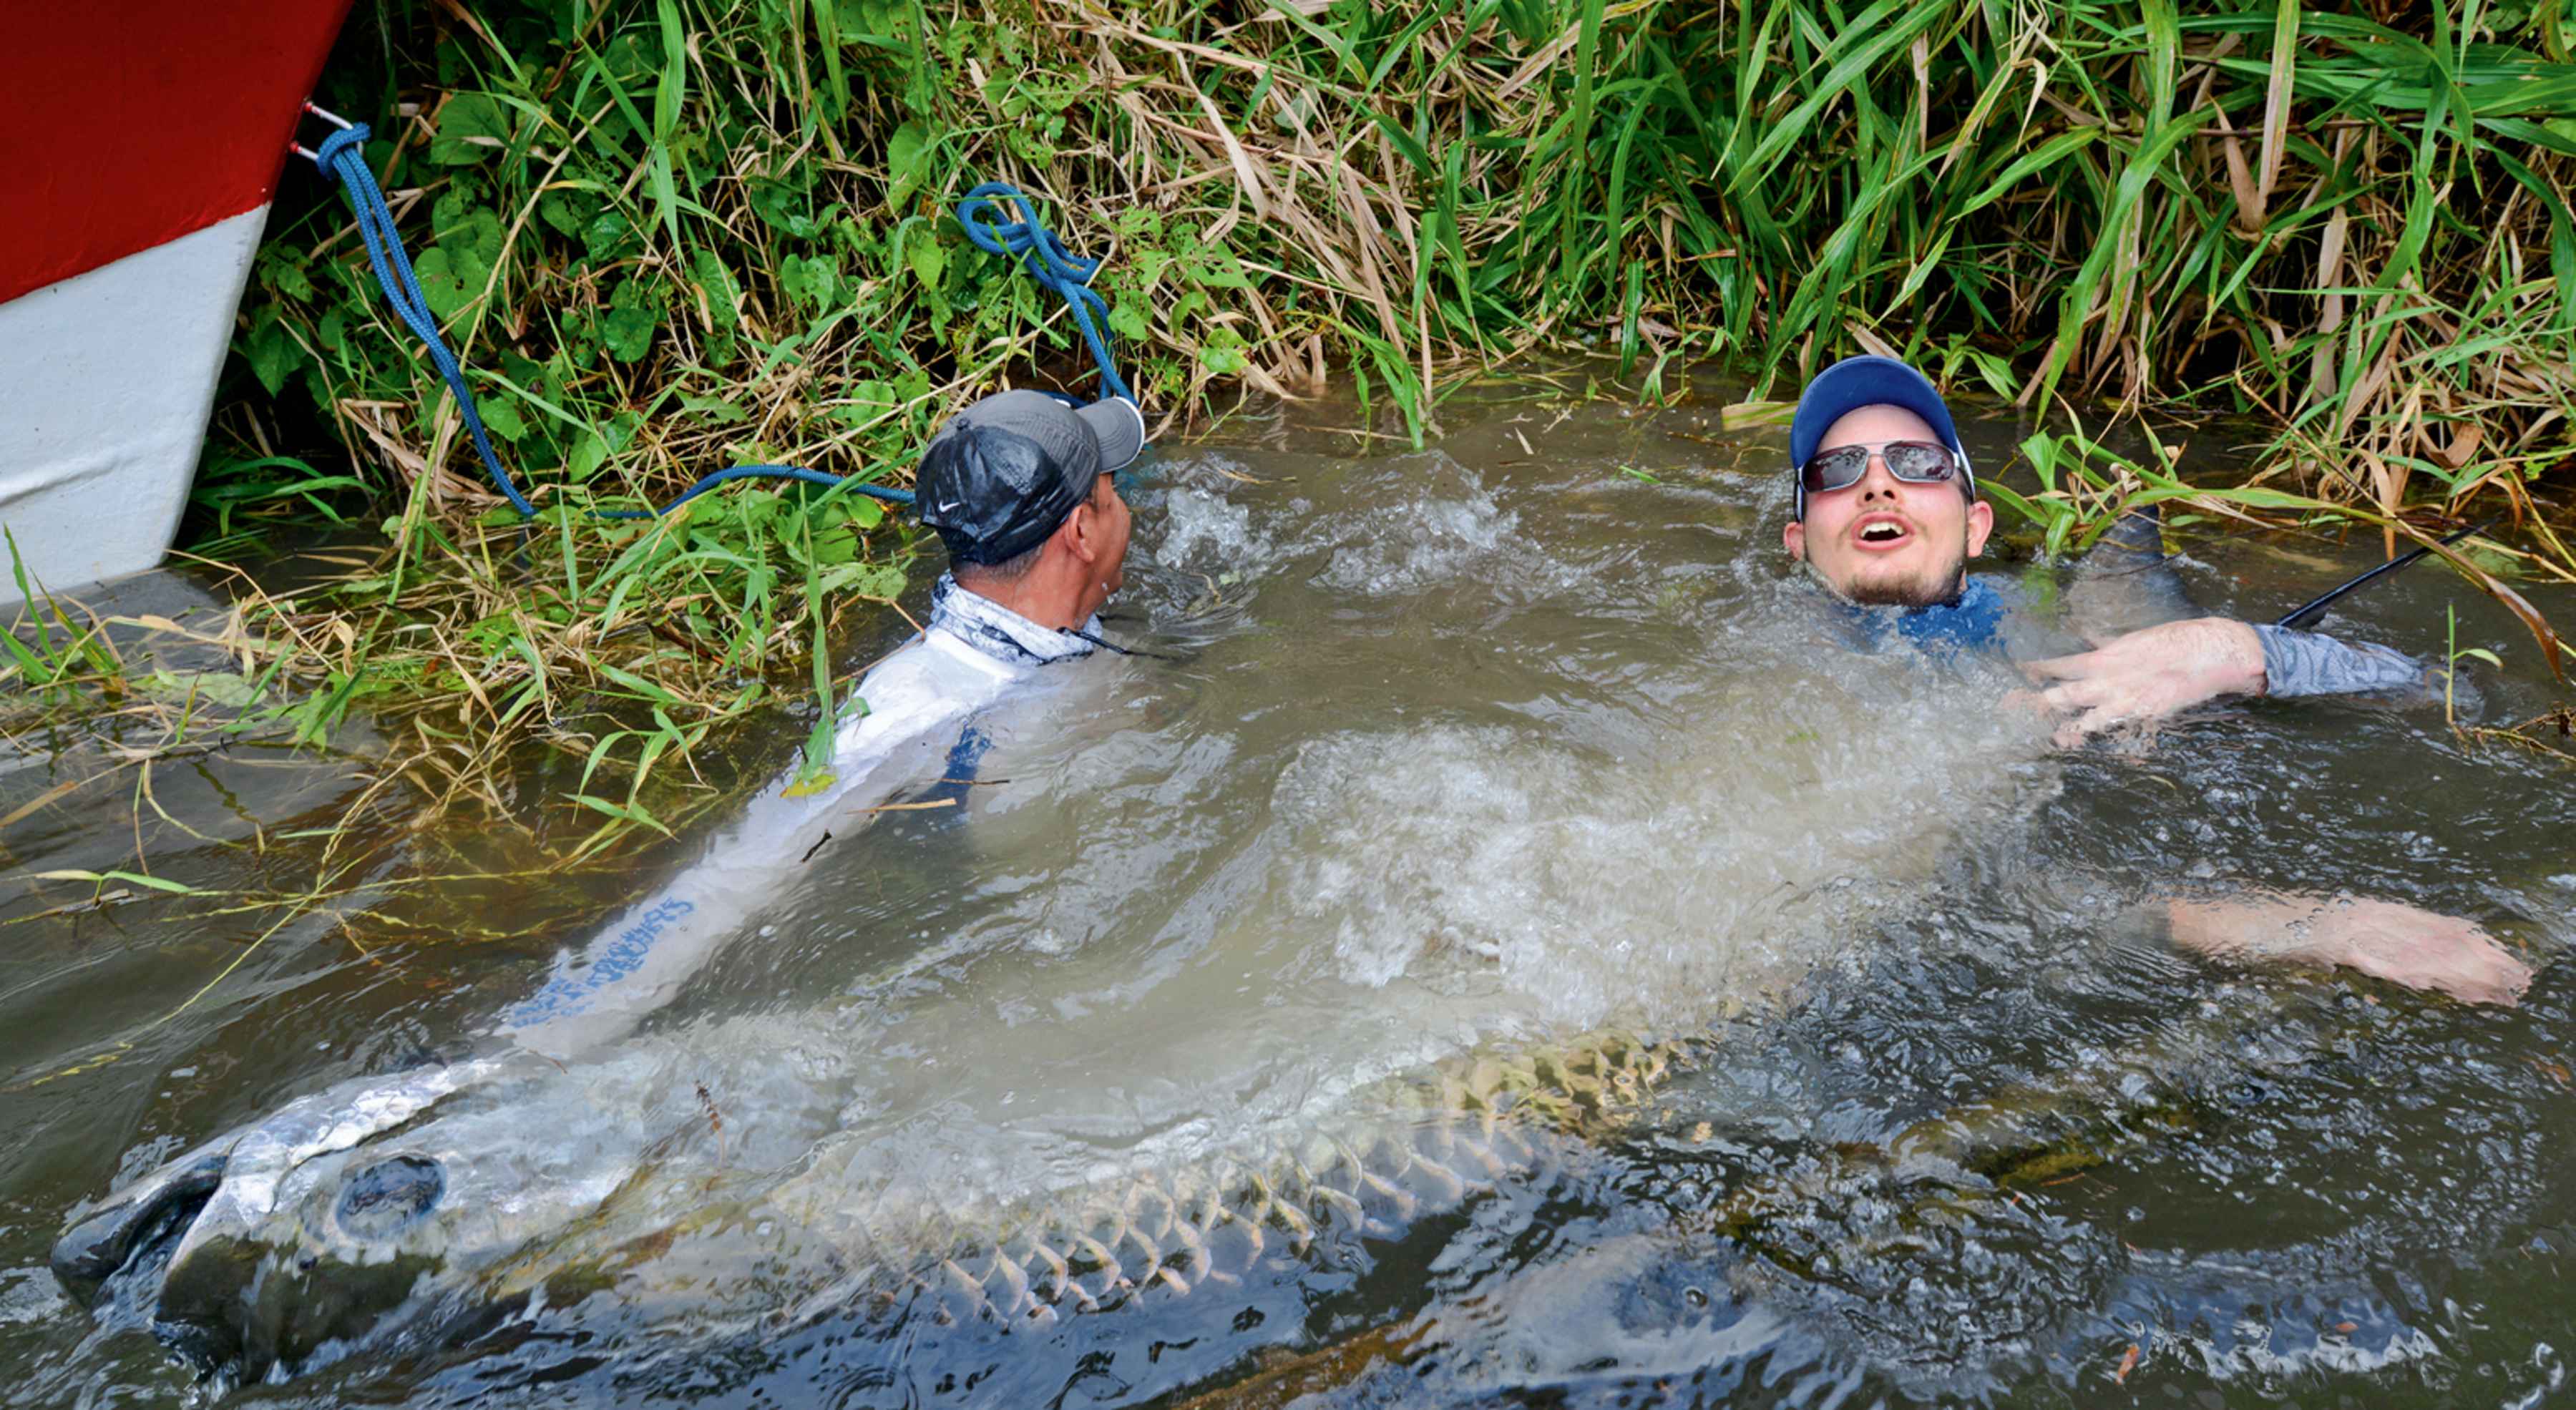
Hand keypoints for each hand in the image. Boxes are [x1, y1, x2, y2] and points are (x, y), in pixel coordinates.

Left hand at [2021, 617, 2266, 744]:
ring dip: (2063, 730)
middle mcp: (2106, 680)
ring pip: (2081, 720)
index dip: (2036, 671)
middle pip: (2060, 695)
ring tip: (2046, 739)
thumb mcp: (2134, 640)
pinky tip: (2083, 745)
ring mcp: (2122, 700)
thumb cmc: (2176, 642)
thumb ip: (2108, 644)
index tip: (2018, 674)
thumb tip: (2089, 637)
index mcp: (2103, 657)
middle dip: (2034, 705)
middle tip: (2011, 711)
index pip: (2059, 665)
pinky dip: (2098, 737)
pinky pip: (2112, 731)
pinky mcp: (2142, 715)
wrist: (2210, 652)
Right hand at [2167, 893, 2532, 1006]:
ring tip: (2494, 985)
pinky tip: (2428, 984)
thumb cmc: (2246, 935)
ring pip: (2409, 946)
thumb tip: (2376, 967)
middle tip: (2519, 979)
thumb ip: (2339, 952)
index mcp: (2354, 913)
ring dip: (2453, 968)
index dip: (2463, 942)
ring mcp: (2338, 925)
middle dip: (2476, 957)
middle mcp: (2354, 914)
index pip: (2421, 926)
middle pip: (2428, 935)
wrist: (2204, 919)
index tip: (2501, 958)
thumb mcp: (2303, 946)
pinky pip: (2368, 957)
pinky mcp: (2319, 940)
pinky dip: (2399, 969)